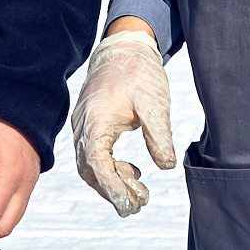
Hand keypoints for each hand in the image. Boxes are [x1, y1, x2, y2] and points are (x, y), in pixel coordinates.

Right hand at [71, 20, 174, 216]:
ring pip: (89, 166)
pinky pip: (93, 155)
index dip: (112, 188)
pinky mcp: (90, 124)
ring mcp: (84, 125)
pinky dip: (111, 169)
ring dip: (112, 182)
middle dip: (113, 192)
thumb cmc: (139, 71)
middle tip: (141, 204)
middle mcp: (83, 126)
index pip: (97, 164)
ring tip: (141, 191)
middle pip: (89, 171)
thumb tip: (166, 166)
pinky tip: (133, 169)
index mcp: (95, 121)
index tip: (130, 204)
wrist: (125, 46)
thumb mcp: (154, 102)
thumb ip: (159, 134)